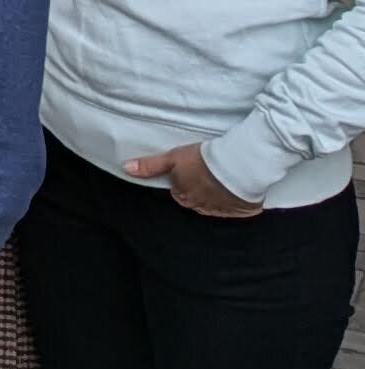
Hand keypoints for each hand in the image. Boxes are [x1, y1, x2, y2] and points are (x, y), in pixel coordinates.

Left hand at [126, 140, 265, 220]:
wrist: (238, 166)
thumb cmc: (202, 160)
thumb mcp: (173, 158)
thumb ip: (150, 166)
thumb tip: (126, 169)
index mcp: (184, 196)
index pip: (178, 192)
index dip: (182, 182)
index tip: (189, 172)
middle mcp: (201, 207)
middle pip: (194, 200)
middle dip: (197, 190)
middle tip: (205, 174)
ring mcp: (223, 210)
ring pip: (215, 204)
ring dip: (216, 196)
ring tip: (221, 180)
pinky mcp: (241, 210)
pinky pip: (235, 208)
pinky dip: (235, 201)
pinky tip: (236, 189)